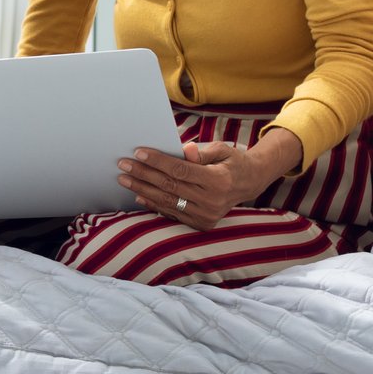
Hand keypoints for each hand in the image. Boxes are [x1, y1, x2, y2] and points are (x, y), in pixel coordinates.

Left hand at [116, 128, 298, 228]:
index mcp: (219, 181)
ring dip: (143, 190)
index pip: (180, 170)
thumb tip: (185, 149)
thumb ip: (202, 152)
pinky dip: (154, 204)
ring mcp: (207, 216)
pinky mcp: (202, 223)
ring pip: (168, 202)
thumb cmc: (231, 162)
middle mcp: (213, 202)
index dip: (157, 161)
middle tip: (123, 165)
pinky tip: (139, 195)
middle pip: (170, 186)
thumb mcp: (222, 150)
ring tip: (125, 179)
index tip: (138, 152)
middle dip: (143, 174)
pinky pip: (173, 213)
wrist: (249, 183)